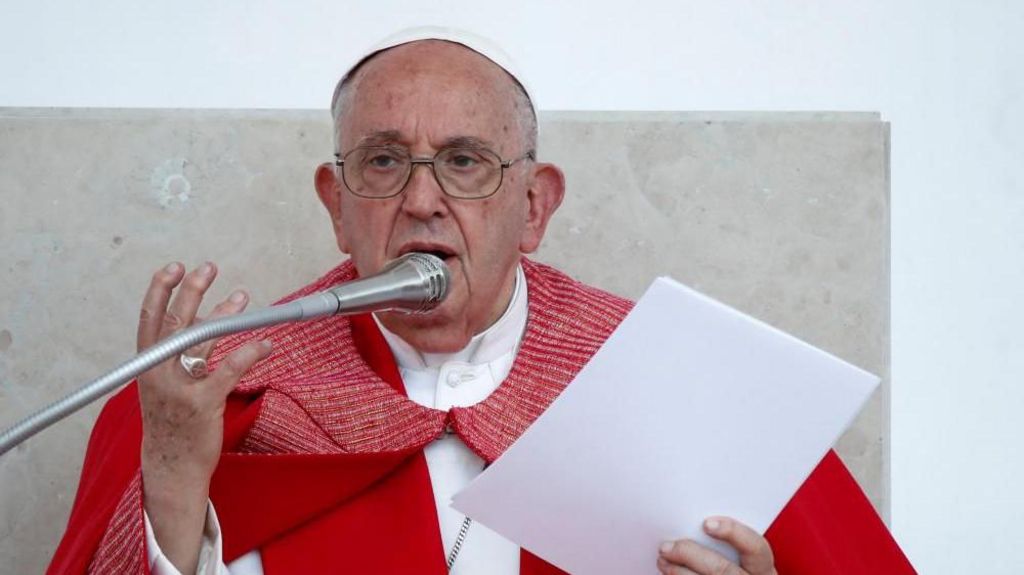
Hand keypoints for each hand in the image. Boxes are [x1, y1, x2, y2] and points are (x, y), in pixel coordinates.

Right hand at [138, 262, 272, 573]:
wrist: (171, 466)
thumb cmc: (172, 419)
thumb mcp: (168, 383)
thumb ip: (184, 352)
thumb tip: (207, 316)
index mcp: (146, 366)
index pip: (148, 320)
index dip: (160, 291)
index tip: (174, 267)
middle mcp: (157, 374)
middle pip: (175, 323)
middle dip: (191, 291)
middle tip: (207, 267)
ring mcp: (178, 389)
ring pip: (203, 341)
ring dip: (225, 314)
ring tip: (242, 295)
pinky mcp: (202, 404)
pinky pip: (228, 369)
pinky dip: (249, 352)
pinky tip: (264, 343)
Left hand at [657, 516, 775, 574]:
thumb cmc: (731, 570)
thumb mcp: (740, 560)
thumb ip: (725, 546)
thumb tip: (693, 525)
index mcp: (764, 571)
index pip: (757, 548)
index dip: (734, 533)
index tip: (707, 523)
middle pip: (722, 570)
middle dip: (690, 554)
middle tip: (666, 546)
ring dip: (678, 573)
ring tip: (663, 561)